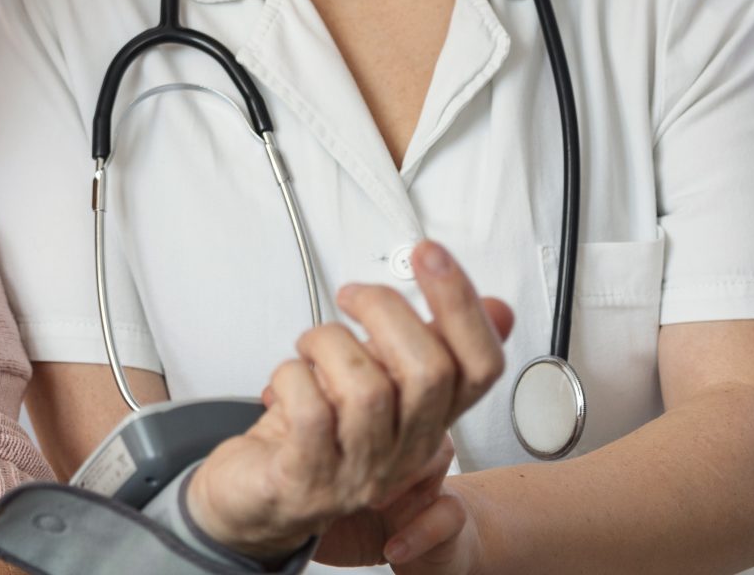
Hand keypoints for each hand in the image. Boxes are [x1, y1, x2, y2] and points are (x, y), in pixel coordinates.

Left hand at [184, 241, 512, 560]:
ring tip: (310, 345)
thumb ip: (431, 344)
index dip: (461, 304)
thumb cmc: (312, 434)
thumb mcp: (381, 380)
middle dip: (385, 309)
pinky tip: (287, 377)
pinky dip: (292, 376)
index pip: (480, 367)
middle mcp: (402, 450)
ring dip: (329, 342)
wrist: (257, 498)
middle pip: (431, 371)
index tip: (428, 254)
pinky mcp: (307, 478)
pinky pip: (311, 413)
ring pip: (369, 389)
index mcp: (427, 420)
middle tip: (351, 297)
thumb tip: (496, 308)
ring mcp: (358, 470)